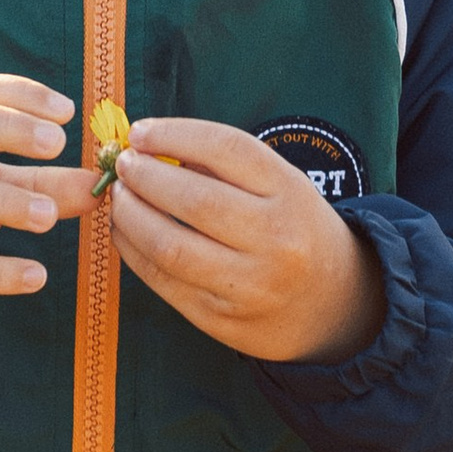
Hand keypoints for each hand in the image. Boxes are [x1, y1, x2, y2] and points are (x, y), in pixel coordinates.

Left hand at [109, 118, 383, 365]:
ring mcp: (248, 285)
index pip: (226, 149)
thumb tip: (149, 146)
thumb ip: (224, 166)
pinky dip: (133, 252)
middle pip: (194, 200)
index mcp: (291, 194)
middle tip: (122, 165)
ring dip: (130, 216)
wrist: (333, 306)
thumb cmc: (295, 231)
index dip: (174, 135)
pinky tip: (125, 231)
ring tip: (119, 197)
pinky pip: (163, 282)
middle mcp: (274, 239)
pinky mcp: (221, 319)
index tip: (140, 132)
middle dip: (144, 176)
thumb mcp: (282, 187)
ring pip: (169, 247)